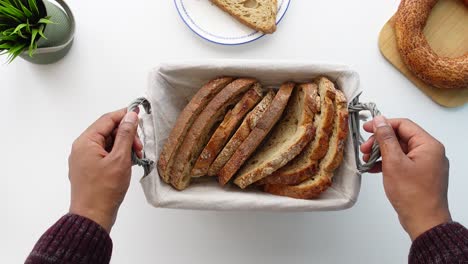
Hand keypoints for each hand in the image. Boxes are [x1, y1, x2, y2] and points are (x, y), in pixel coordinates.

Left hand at [68, 109, 141, 232]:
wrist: (92, 216)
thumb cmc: (105, 189)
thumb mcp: (120, 159)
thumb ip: (125, 135)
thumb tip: (131, 116)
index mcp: (85, 142)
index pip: (107, 119)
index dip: (124, 115)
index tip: (139, 115)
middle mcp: (82, 148)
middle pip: (107, 131)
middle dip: (126, 135)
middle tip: (140, 147)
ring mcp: (84, 159)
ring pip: (108, 143)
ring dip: (124, 146)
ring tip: (136, 157)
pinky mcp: (89, 169)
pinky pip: (105, 154)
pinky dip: (118, 155)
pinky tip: (129, 163)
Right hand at [360, 116, 450, 240]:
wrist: (424, 222)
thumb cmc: (412, 194)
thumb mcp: (393, 162)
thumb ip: (386, 139)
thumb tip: (380, 120)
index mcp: (428, 145)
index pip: (403, 125)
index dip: (383, 124)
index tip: (367, 128)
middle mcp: (430, 152)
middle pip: (401, 137)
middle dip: (380, 142)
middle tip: (364, 148)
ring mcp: (426, 164)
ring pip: (400, 150)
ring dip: (382, 152)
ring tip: (366, 159)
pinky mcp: (420, 174)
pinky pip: (402, 162)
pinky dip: (388, 163)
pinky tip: (374, 168)